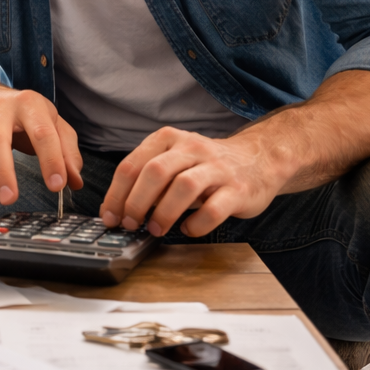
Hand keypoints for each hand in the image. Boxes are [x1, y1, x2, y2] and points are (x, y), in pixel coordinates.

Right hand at [0, 83, 82, 203]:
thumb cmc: (23, 116)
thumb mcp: (52, 124)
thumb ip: (67, 151)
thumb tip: (75, 182)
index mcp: (28, 103)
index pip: (42, 133)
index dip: (51, 160)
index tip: (57, 185)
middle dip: (3, 174)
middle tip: (11, 199)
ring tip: (0, 196)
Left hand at [98, 127, 286, 237]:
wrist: (259, 160)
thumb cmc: (206, 166)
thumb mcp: (174, 161)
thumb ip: (148, 179)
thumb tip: (116, 209)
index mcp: (168, 139)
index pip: (132, 165)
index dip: (116, 194)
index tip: (110, 216)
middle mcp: (192, 148)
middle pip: (155, 172)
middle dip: (136, 202)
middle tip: (130, 224)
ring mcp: (217, 168)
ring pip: (184, 186)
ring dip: (164, 212)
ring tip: (155, 229)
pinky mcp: (238, 189)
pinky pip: (214, 209)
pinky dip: (197, 224)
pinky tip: (189, 229)